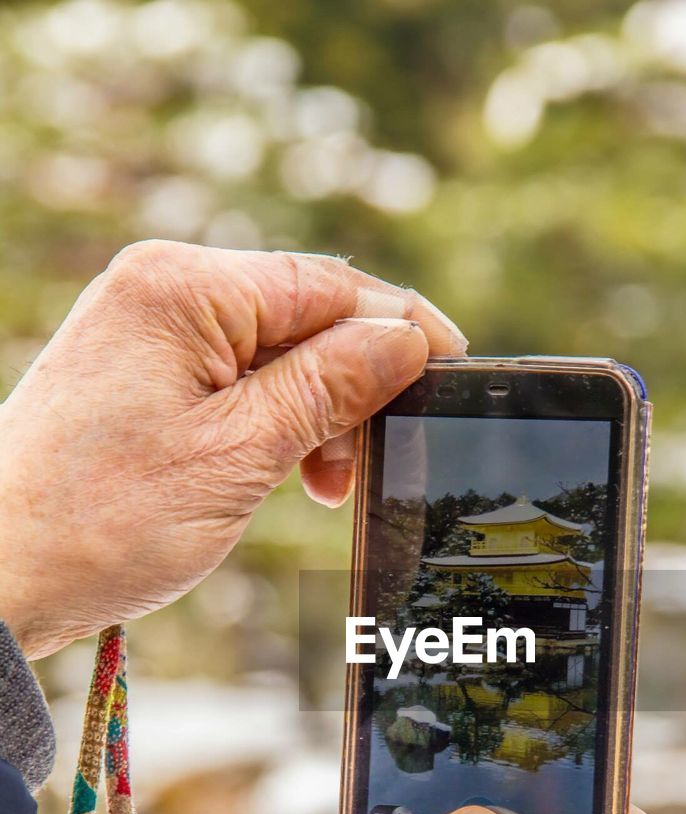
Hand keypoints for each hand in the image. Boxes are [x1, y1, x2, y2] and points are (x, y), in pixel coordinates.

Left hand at [0, 242, 465, 657]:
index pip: (327, 287)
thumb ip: (328, 388)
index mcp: (182, 289)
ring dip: (315, 415)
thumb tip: (405, 341)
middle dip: (351, 388)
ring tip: (321, 486)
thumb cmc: (100, 522)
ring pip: (275, 356)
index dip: (399, 329)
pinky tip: (285, 473)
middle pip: (303, 318)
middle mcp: (162, 292)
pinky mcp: (143, 376)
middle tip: (367, 465)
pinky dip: (273, 426)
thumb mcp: (238, 456)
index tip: (451, 373)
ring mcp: (148, 333)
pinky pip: (235, 383)